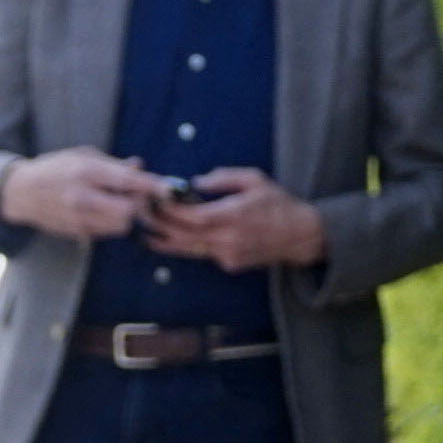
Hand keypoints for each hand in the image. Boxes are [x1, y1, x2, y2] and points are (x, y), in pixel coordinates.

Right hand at [0, 145, 156, 238]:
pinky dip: (113, 223)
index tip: (170, 189)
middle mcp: (82, 196)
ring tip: (119, 203)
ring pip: (121, 225)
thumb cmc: (56, 169)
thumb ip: (113, 164)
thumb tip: (140, 166)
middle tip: (140, 197)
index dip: (152, 186)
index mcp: (85, 170)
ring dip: (128, 216)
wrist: (22, 193)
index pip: (126, 180)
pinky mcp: (78, 232)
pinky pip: (109, 232)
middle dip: (139, 204)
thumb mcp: (82, 156)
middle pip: (129, 210)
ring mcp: (79, 217)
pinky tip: (104, 212)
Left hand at [144, 167, 328, 272]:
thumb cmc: (279, 204)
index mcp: (233, 216)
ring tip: (143, 232)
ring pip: (187, 250)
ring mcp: (228, 255)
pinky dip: (187, 245)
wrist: (301, 236)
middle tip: (140, 213)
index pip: (190, 217)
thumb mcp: (254, 180)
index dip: (168, 210)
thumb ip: (223, 178)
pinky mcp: (229, 264)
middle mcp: (227, 240)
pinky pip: (202, 253)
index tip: (152, 199)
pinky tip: (173, 237)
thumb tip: (194, 183)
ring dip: (164, 241)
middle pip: (182, 236)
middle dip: (158, 225)